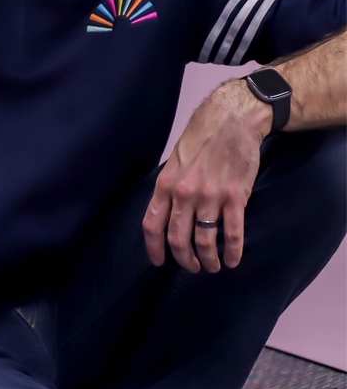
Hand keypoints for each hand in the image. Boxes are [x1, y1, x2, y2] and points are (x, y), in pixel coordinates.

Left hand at [142, 80, 269, 272]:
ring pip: (205, 241)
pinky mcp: (236, 197)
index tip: (158, 262)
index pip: (152, 225)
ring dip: (208, 260)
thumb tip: (165, 212)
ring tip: (212, 267)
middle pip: (178, 238)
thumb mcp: (174, 162)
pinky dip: (232, 251)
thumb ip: (169, 187)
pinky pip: (233, 233)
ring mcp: (210, 197)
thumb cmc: (201, 139)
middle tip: (192, 267)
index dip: (154, 248)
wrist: (231, 121)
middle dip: (184, 259)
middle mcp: (184, 194)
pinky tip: (233, 260)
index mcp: (165, 185)